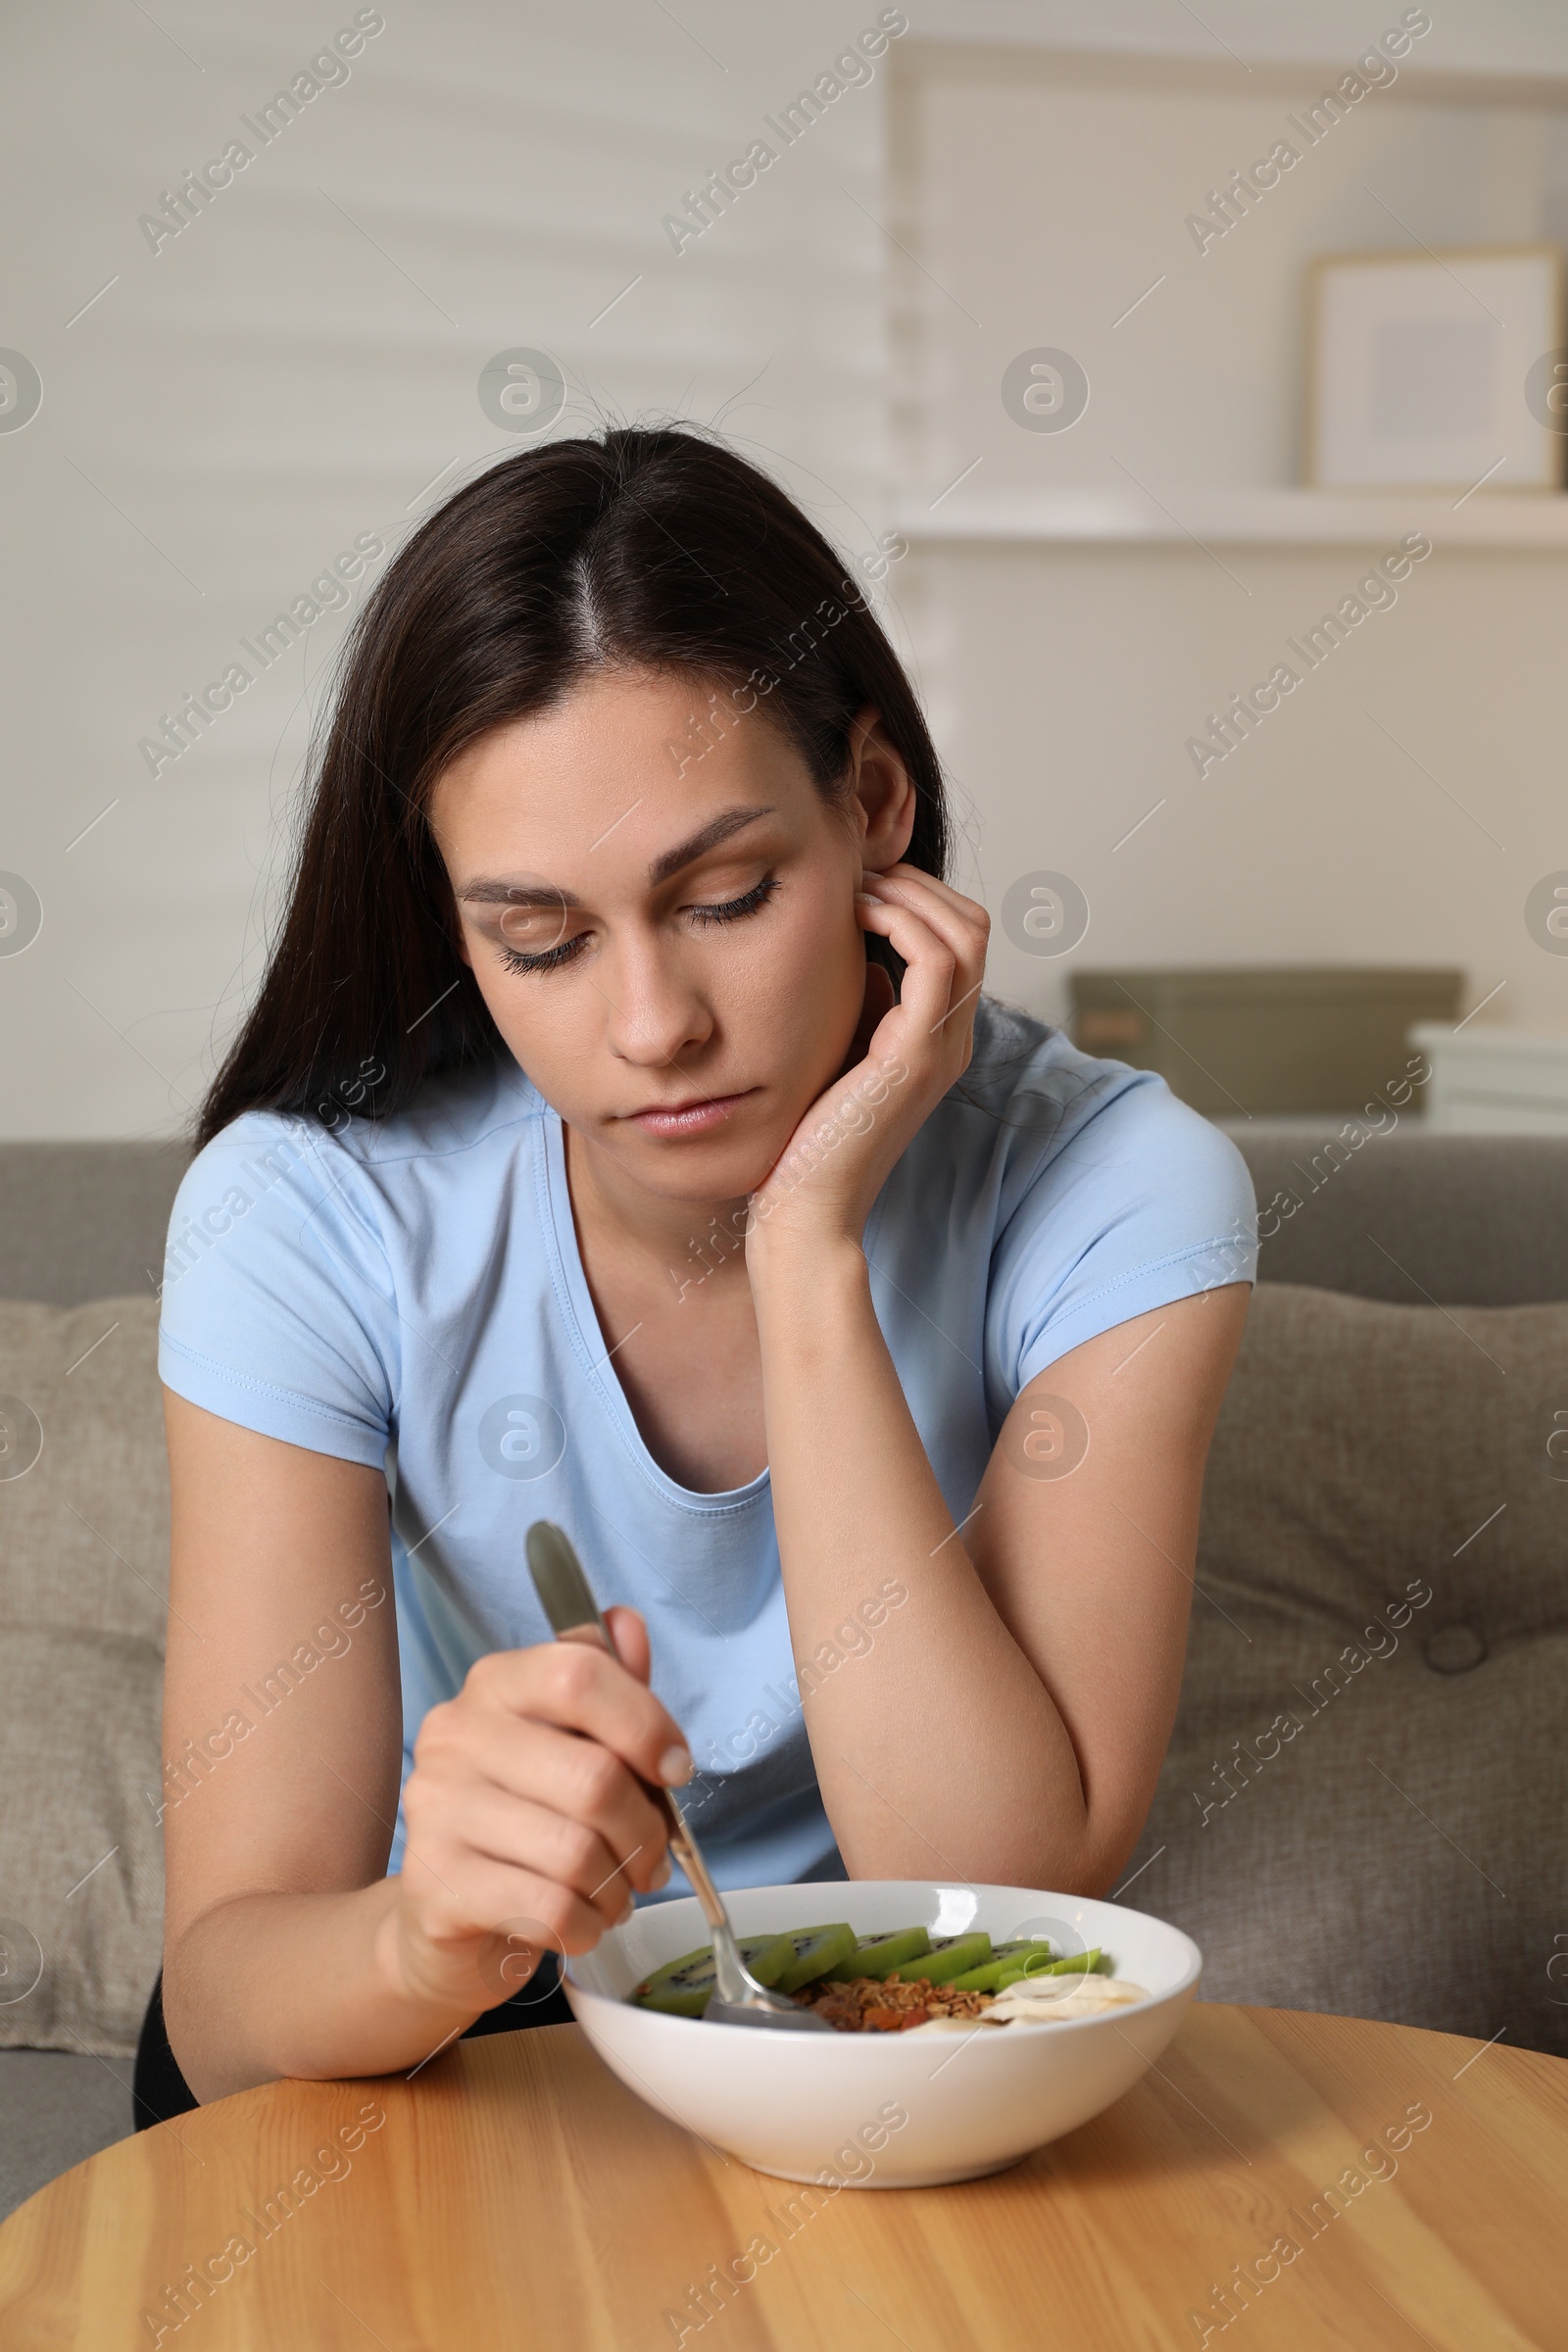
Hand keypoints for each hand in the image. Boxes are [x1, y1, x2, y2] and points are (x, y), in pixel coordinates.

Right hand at [384, 1608, 690, 2015]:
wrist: (443, 1915)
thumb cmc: (526, 1819)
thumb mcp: (574, 1743)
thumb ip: (608, 1685)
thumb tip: (628, 1624)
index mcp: (494, 1685)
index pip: (579, 1674)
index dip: (646, 1724)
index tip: (675, 1769)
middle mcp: (455, 1735)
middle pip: (593, 1777)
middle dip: (645, 1830)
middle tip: (652, 1856)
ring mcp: (436, 1810)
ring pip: (576, 1852)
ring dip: (618, 1886)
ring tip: (615, 1892)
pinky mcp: (435, 1887)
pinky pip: (550, 1909)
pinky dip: (588, 1924)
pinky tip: (582, 1921)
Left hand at [748, 863, 989, 1250]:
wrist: (805, 1208)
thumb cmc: (808, 1138)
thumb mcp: (840, 1053)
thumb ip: (864, 1006)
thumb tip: (867, 958)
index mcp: (936, 1039)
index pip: (960, 940)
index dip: (918, 897)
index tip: (861, 884)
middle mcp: (951, 1040)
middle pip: (972, 925)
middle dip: (918, 883)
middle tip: (859, 873)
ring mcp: (941, 1048)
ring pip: (963, 933)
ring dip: (908, 894)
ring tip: (856, 888)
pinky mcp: (916, 1057)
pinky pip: (935, 960)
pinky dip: (899, 921)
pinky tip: (854, 918)